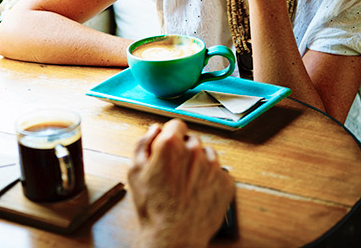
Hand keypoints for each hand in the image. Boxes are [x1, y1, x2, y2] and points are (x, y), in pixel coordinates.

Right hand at [128, 120, 234, 247]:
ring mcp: (213, 166)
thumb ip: (143, 143)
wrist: (174, 236)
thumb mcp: (134, 171)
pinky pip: (220, 172)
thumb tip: (154, 129)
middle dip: (184, 150)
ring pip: (208, 154)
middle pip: (192, 139)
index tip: (169, 146)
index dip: (170, 135)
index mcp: (171, 144)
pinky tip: (198, 191)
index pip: (176, 124)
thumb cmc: (153, 207)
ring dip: (199, 163)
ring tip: (187, 183)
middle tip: (174, 170)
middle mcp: (195, 151)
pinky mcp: (226, 182)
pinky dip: (211, 179)